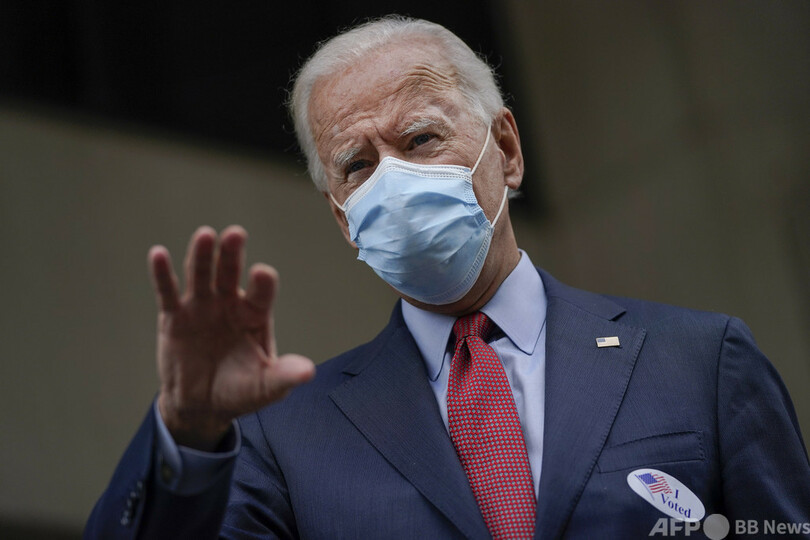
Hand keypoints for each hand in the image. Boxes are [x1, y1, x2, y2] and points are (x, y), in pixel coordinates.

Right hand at [150, 226, 314, 449]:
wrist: (202, 406)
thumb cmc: (240, 391)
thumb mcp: (266, 387)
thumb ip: (283, 376)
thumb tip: (308, 373)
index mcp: (255, 315)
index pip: (262, 292)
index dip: (263, 283)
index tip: (261, 274)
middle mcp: (229, 304)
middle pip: (231, 272)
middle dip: (233, 253)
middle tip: (235, 234)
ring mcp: (201, 307)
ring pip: (201, 275)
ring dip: (202, 255)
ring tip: (205, 236)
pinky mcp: (175, 317)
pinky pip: (167, 292)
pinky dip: (162, 274)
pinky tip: (158, 254)